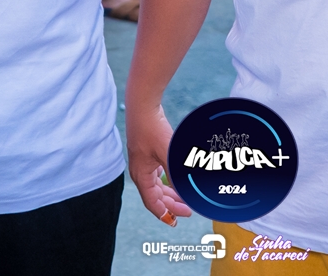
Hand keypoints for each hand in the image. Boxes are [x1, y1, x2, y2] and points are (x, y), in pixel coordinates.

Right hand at [126, 102, 191, 224]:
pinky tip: (174, 179)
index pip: (152, 202)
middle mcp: (140, 171)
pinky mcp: (147, 152)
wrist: (143, 106)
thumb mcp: (168, 154)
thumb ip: (177, 175)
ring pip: (156, 185)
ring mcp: (143, 161)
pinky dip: (167, 180)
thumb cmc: (152, 129)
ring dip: (170, 192)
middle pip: (155, 195)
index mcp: (141, 175)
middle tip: (187, 210)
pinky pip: (157, 174)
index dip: (164, 213)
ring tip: (184, 198)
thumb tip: (186, 193)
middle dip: (171, 204)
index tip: (176, 221)